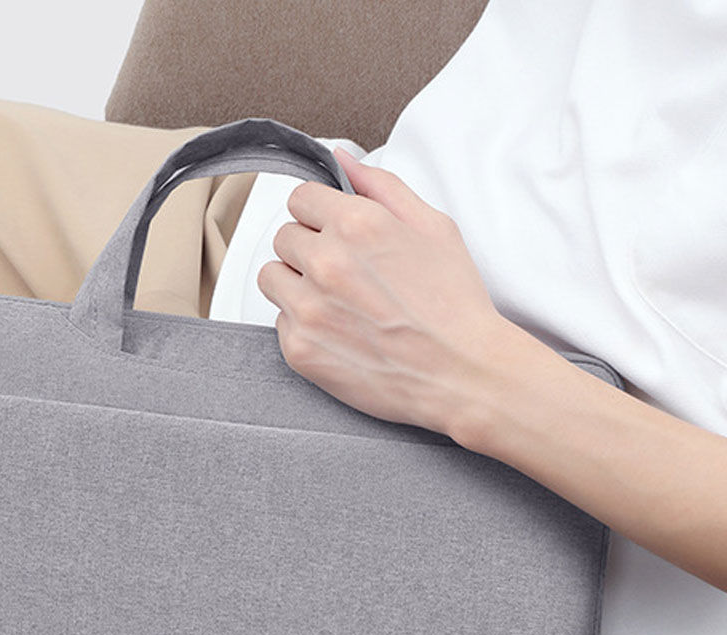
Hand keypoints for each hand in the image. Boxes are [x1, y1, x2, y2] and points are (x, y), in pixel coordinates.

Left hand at [256, 146, 544, 442]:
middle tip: (344, 273)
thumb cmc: (454, 305)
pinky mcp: (300, 349)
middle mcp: (325, 263)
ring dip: (295, 285)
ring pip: (272, 278)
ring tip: (336, 302)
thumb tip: (342, 160)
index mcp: (356, 224)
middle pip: (284, 238)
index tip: (333, 231)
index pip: (300, 198)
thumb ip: (382, 188)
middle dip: (308, 249)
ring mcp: (308, 309)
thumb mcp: (434, 228)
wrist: (461, 374)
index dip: (319, 214)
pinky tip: (340, 333)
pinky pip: (280, 323)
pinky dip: (302, 326)